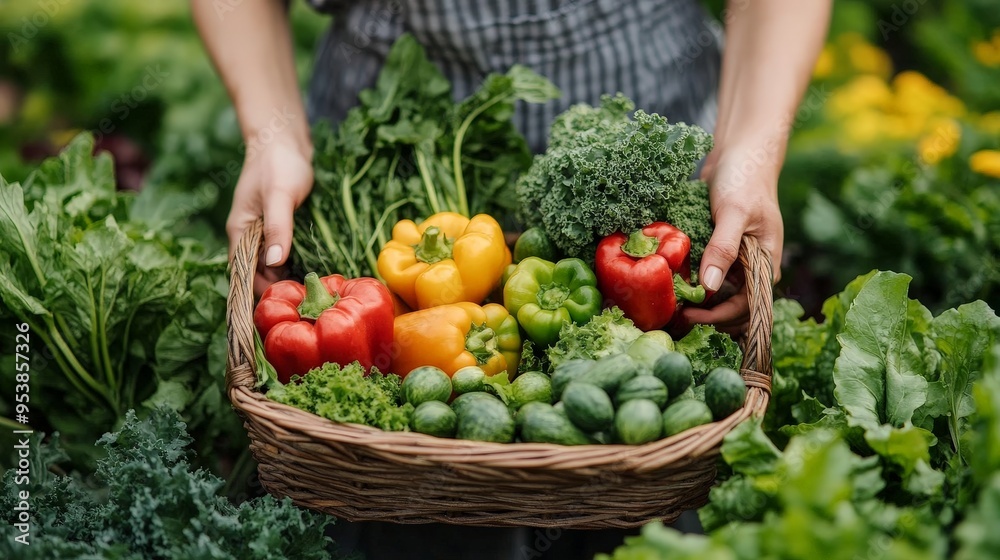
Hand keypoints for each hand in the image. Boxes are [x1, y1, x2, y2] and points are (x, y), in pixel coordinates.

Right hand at [226, 132, 313, 296]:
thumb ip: (278, 228)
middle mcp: (248, 237)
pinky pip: (281, 255)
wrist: (283, 139)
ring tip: (310, 295)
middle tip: (304, 305)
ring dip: (285, 281)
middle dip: (276, 291)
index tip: (281, 309)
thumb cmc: (279, 163)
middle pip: (256, 275)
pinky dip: (291, 266)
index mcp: (241, 232)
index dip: (258, 294)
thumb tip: (274, 262)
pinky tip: (310, 275)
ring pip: (270, 267)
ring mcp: (262, 233)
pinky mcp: (277, 228)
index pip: (243, 275)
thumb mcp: (281, 195)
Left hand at [682, 145, 783, 333]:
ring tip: (673, 303)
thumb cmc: (744, 180)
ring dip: (700, 303)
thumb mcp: (733, 213)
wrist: (741, 153)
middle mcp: (752, 268)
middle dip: (708, 317)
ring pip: (719, 295)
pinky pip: (708, 276)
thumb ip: (722, 249)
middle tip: (676, 314)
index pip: (746, 308)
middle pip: (733, 308)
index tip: (689, 316)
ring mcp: (737, 261)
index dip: (718, 318)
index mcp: (765, 265)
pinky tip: (674, 283)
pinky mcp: (721, 251)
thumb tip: (709, 287)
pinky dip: (694, 284)